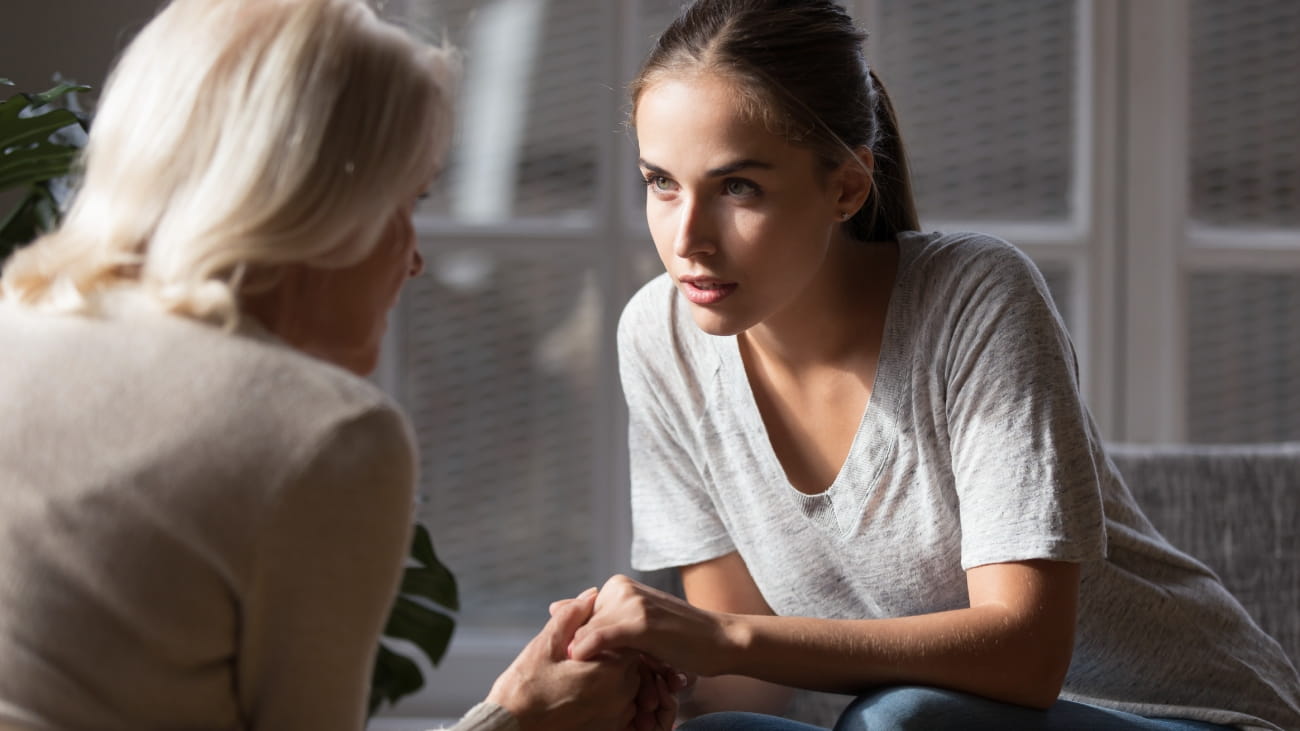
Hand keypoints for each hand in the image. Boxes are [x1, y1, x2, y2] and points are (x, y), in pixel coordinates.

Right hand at [487, 588, 640, 730]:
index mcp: (610, 671)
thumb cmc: (524, 689)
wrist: (511, 729)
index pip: (628, 638)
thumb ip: (572, 617)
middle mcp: (622, 696)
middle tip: (582, 655)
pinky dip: (610, 696)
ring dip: (613, 676)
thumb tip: (590, 595)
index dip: (609, 631)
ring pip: (629, 685)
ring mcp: (618, 716)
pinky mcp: (611, 729)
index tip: (590, 634)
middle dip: (612, 653)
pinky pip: (623, 706)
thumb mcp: (545, 646)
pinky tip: (584, 694)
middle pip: (633, 662)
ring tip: (581, 676)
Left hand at [547, 595, 690, 730]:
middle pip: (581, 627)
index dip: (576, 645)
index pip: (579, 618)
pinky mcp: (641, 622)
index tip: (577, 666)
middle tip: (592, 677)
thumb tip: (553, 606)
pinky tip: (583, 663)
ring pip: (587, 633)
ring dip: (587, 661)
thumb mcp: (635, 625)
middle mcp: (621, 588)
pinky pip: (600, 637)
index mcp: (617, 586)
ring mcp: (631, 602)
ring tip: (597, 681)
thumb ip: (596, 616)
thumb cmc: (680, 639)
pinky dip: (588, 651)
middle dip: (581, 654)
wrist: (721, 641)